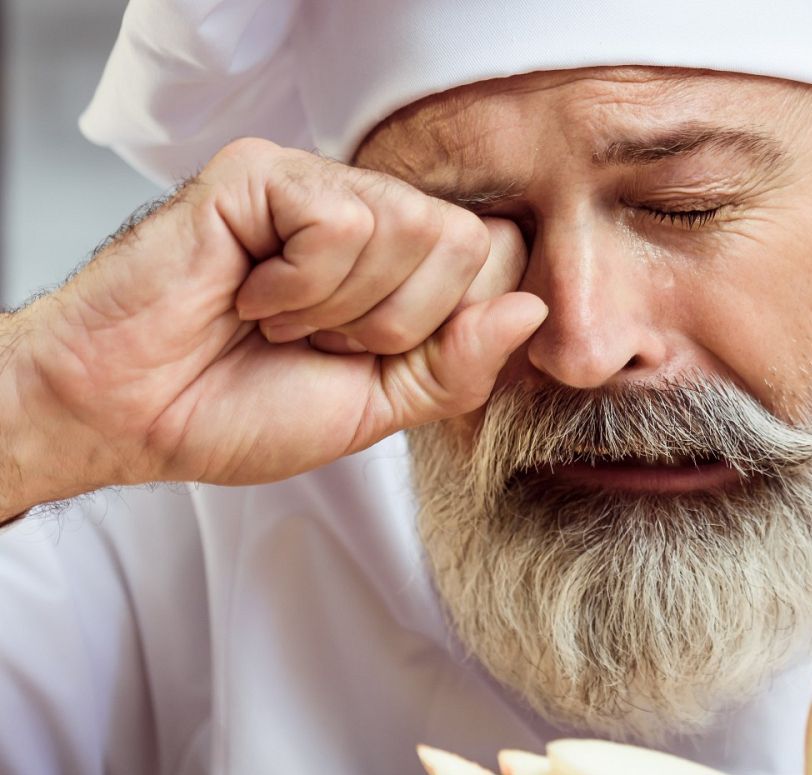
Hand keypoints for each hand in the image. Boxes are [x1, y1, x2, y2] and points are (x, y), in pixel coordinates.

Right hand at [2, 137, 543, 511]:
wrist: (131, 417)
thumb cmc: (238, 407)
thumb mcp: (379, 408)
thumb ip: (458, 366)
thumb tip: (532, 310)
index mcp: (402, 264)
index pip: (498, 259)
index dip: (454, 325)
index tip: (375, 360)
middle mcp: (367, 211)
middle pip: (467, 242)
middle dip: (399, 323)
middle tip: (320, 342)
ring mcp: (315, 184)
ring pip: (411, 228)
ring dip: (341, 309)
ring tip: (278, 321)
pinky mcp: (262, 172)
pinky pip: (341, 222)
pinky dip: (298, 286)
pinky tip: (248, 295)